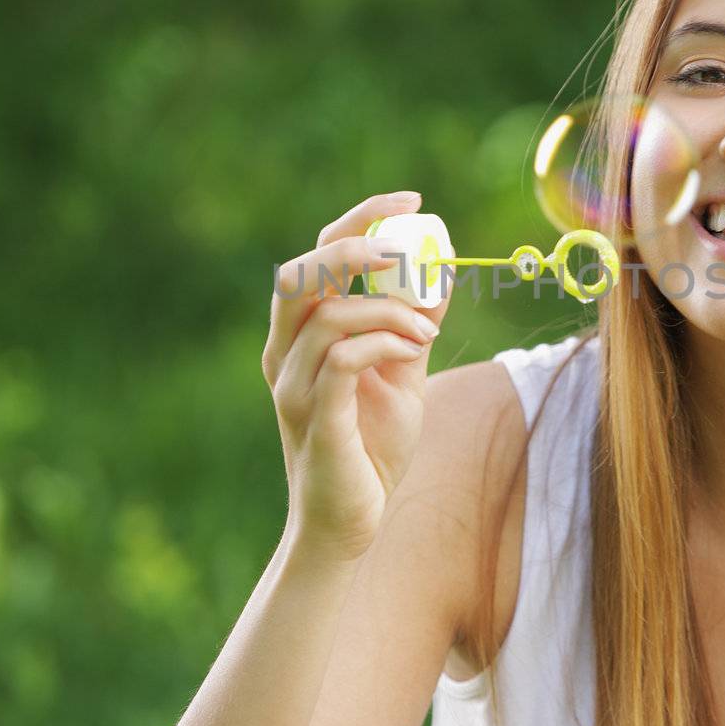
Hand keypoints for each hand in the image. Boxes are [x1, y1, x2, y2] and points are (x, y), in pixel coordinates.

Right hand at [261, 191, 450, 560]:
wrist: (350, 524)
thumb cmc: (370, 448)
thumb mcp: (402, 375)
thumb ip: (412, 325)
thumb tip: (441, 275)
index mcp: (299, 335)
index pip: (316, 255)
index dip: (360, 219)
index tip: (410, 201)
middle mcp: (283, 353)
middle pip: (300, 273)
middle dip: (356, 248)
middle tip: (407, 251)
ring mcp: (293, 386)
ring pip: (326, 315)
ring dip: (387, 309)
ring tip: (425, 330)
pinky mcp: (314, 419)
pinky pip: (340, 360)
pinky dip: (382, 342)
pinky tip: (414, 349)